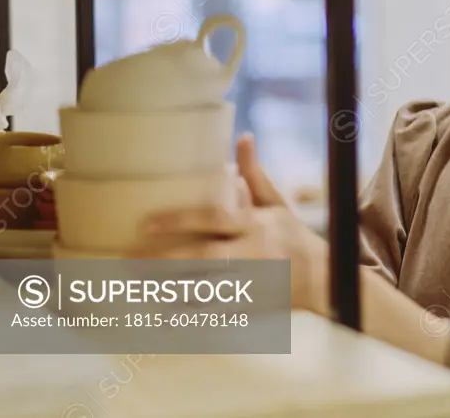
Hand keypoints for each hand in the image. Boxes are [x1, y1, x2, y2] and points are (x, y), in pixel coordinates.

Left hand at [130, 134, 329, 316]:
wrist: (322, 277)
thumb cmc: (293, 235)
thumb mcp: (277, 202)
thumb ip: (255, 174)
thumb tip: (243, 137)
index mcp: (256, 224)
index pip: (214, 219)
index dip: (179, 221)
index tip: (145, 224)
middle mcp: (253, 252)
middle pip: (202, 257)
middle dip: (163, 260)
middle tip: (127, 259)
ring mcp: (251, 281)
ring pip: (204, 287)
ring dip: (167, 288)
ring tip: (134, 286)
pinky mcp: (251, 304)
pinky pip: (214, 311)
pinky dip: (187, 313)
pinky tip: (160, 312)